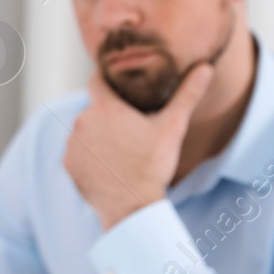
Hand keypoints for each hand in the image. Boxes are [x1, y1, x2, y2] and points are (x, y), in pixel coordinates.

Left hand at [63, 63, 213, 230]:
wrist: (132, 206)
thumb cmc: (153, 165)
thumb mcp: (173, 127)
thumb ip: (187, 94)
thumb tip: (206, 67)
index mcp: (105, 108)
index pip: (97, 80)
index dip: (106, 79)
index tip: (115, 82)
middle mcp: (82, 122)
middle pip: (94, 110)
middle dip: (109, 116)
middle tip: (129, 129)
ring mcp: (72, 145)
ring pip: (85, 132)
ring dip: (97, 136)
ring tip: (120, 151)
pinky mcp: (67, 165)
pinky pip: (77, 153)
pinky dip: (89, 156)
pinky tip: (108, 165)